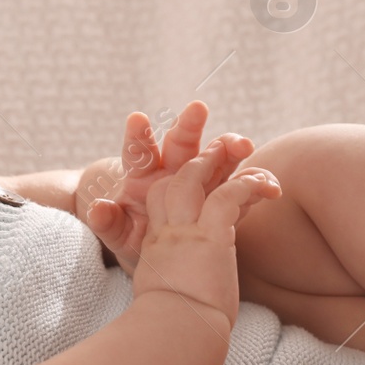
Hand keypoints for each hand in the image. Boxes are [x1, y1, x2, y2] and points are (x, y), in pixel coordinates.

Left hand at [83, 100, 255, 276]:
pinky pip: (240, 186)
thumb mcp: (120, 236)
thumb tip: (96, 208)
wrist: (161, 256)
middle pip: (180, 143)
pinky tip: (268, 186)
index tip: (136, 118)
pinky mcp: (223, 195)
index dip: (137, 136)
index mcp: (143, 177)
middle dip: (189, 125)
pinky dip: (254, 184)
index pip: (139, 152)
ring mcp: (202, 180)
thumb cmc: (135, 239)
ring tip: (243, 146)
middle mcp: (173, 170)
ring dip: (228, 148)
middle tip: (197, 109)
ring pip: (215, 156)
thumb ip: (109, 223)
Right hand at [129, 134, 281, 329]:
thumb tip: (195, 303)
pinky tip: (269, 187)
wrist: (174, 337)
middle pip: (173, 182)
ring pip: (195, 179)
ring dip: (217, 159)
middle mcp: (167, 233)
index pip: (165, 203)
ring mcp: (186, 232)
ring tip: (242, 148)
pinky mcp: (209, 237)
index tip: (205, 182)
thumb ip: (178, 290)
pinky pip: (228, 196)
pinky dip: (249, 185)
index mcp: (156, 247)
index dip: (180, 186)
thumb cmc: (174, 330)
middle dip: (194, 161)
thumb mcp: (167, 303)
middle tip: (217, 149)